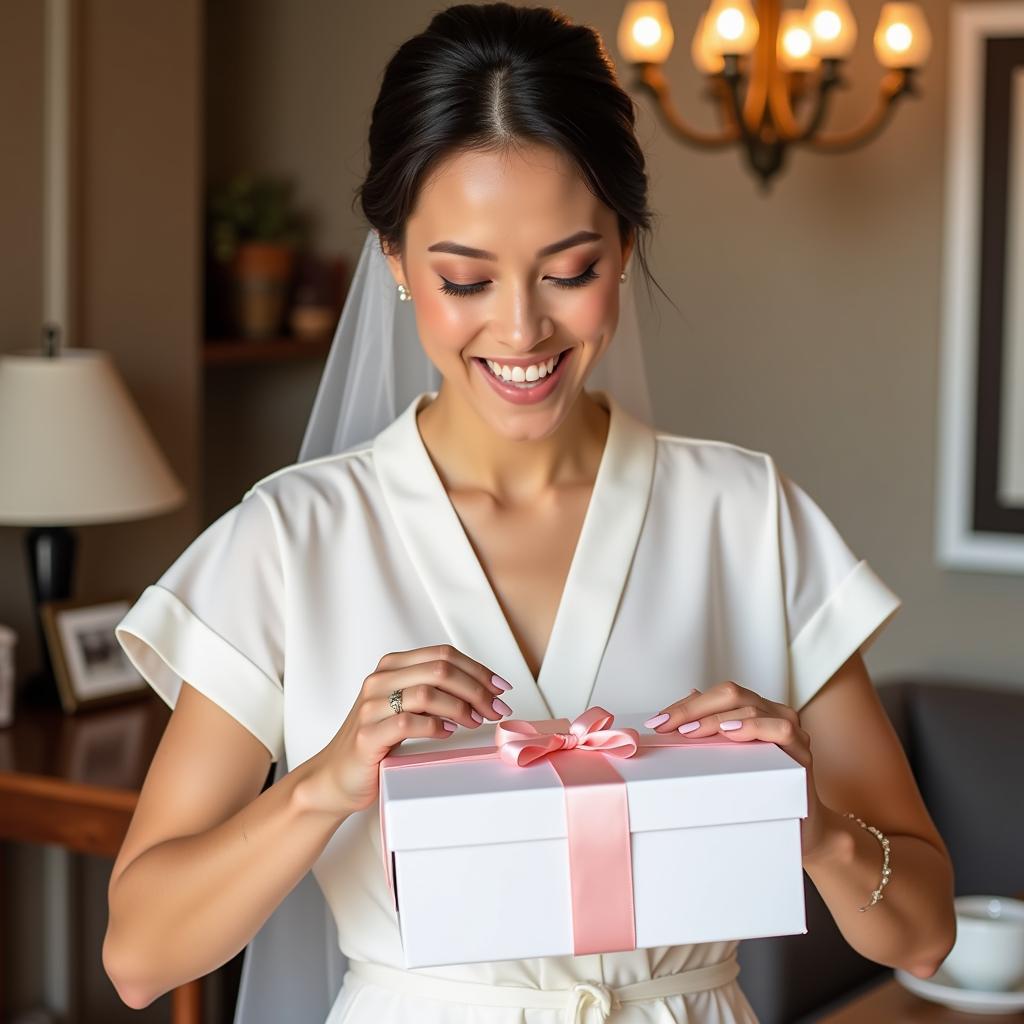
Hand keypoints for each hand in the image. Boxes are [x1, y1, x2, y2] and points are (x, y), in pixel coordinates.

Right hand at [314, 644, 513, 815]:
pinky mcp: (367, 734)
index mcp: (391, 666)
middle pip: (440, 669)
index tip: (500, 687)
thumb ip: (433, 691)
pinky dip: (436, 726)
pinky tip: (448, 732)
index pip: (443, 654)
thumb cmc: (376, 741)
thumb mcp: (404, 706)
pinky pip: (408, 722)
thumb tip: (483, 690)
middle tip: (496, 708)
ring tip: (476, 721)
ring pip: (427, 692)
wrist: (336, 776)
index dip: (478, 669)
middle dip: (477, 688)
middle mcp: (379, 680)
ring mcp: (370, 706)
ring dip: (461, 707)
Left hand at [642, 680, 831, 861]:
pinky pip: (780, 729)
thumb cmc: (763, 794)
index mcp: (756, 711)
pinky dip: (752, 727)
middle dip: (693, 708)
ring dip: (715, 719)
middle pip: (732, 694)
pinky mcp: (802, 753)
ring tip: (689, 732)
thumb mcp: (731, 762)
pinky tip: (730, 732)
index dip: (686, 705)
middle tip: (666, 726)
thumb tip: (686, 704)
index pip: (718, 695)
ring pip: (751, 707)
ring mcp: (792, 731)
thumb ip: (714, 734)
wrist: (803, 830)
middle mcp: (775, 714)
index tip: (658, 721)